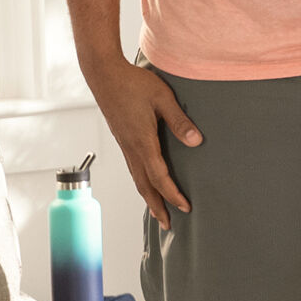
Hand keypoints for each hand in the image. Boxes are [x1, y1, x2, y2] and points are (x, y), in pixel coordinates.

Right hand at [87, 59, 200, 229]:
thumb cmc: (134, 83)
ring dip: (149, 198)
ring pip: (137, 179)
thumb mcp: (163, 98)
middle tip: (169, 225)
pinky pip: (133, 168)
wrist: (104, 74)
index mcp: (142, 141)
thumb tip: (196, 142)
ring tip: (158, 213)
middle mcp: (131, 148)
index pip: (159, 176)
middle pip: (145, 186)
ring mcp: (124, 145)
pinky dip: (141, 183)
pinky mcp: (122, 139)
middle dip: (158, 207)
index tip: (186, 208)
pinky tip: (147, 184)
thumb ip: (179, 120)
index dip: (172, 195)